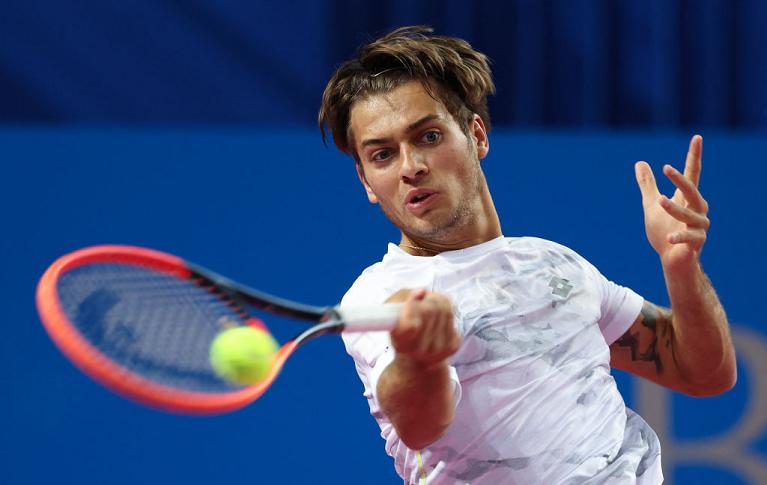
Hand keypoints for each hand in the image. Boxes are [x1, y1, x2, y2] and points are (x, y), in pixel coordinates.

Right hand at [386, 288, 460, 367]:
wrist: (415, 358)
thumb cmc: (401, 330)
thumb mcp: (391, 313)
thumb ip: (400, 299)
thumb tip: (421, 291)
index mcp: (401, 343)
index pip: (410, 325)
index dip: (412, 305)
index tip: (417, 293)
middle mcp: (420, 351)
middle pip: (429, 310)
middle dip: (426, 300)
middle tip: (421, 300)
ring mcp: (438, 350)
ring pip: (445, 311)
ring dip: (437, 303)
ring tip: (429, 307)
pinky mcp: (453, 346)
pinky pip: (454, 317)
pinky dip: (447, 313)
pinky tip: (438, 319)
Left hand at [635, 135, 709, 271]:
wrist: (671, 261)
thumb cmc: (663, 231)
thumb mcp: (651, 205)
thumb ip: (647, 185)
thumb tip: (639, 163)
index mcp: (686, 198)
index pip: (692, 173)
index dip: (694, 155)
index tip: (697, 137)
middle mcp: (697, 209)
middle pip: (692, 190)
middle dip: (680, 179)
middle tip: (665, 168)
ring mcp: (699, 226)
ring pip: (691, 214)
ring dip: (675, 208)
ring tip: (659, 201)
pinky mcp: (696, 243)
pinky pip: (691, 238)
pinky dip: (680, 237)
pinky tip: (669, 238)